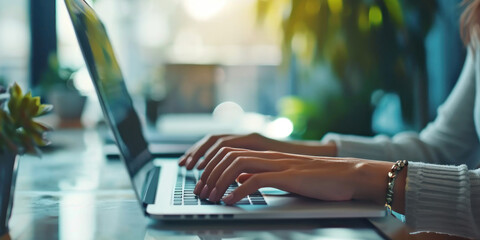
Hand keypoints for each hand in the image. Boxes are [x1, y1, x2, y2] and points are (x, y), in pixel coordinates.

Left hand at [194, 147, 396, 208]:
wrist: (348, 174)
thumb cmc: (319, 179)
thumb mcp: (284, 175)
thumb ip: (262, 174)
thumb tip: (240, 179)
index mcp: (267, 155)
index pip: (229, 151)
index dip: (210, 164)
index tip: (201, 181)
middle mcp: (270, 155)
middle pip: (228, 155)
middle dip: (208, 172)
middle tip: (200, 191)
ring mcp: (278, 164)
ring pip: (237, 165)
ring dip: (219, 181)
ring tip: (210, 197)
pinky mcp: (288, 176)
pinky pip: (256, 180)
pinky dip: (239, 191)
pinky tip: (231, 202)